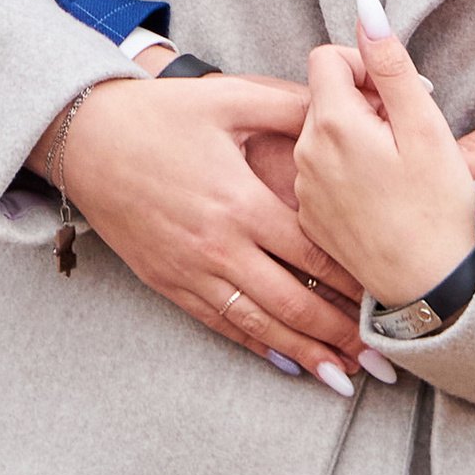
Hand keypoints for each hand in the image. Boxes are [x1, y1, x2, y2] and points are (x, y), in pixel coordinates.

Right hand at [49, 73, 377, 389]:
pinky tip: (288, 363)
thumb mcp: (227, 98)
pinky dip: (260, 348)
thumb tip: (342, 102)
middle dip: (340, 334)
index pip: (310, 252)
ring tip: (346, 377)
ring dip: (306, 354)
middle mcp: (218, 247)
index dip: (353, 280)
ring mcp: (192, 271)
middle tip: (383, 360)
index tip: (388, 297)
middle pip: (292, 302)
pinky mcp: (170, 284)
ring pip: (260, 326)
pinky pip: (223, 326)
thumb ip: (286, 104)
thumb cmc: (160, 113)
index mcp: (239, 201)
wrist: (86, 139)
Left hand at [295, 0, 474, 307]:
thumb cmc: (437, 206)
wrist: (431, 289)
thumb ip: (389, 61)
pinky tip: (380, 195)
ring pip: (324, 135)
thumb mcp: (423, 124)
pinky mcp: (311, 220)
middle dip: (364, 102)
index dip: (365, 65)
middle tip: (405, 133)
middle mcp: (305, 155)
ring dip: (356, 136)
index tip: (397, 93)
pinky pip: (321, 173)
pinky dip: (347, 170)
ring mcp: (304, 192)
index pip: (326, 58)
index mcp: (330, 124)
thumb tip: (364, 6)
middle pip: (325, 97)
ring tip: (396, 167)